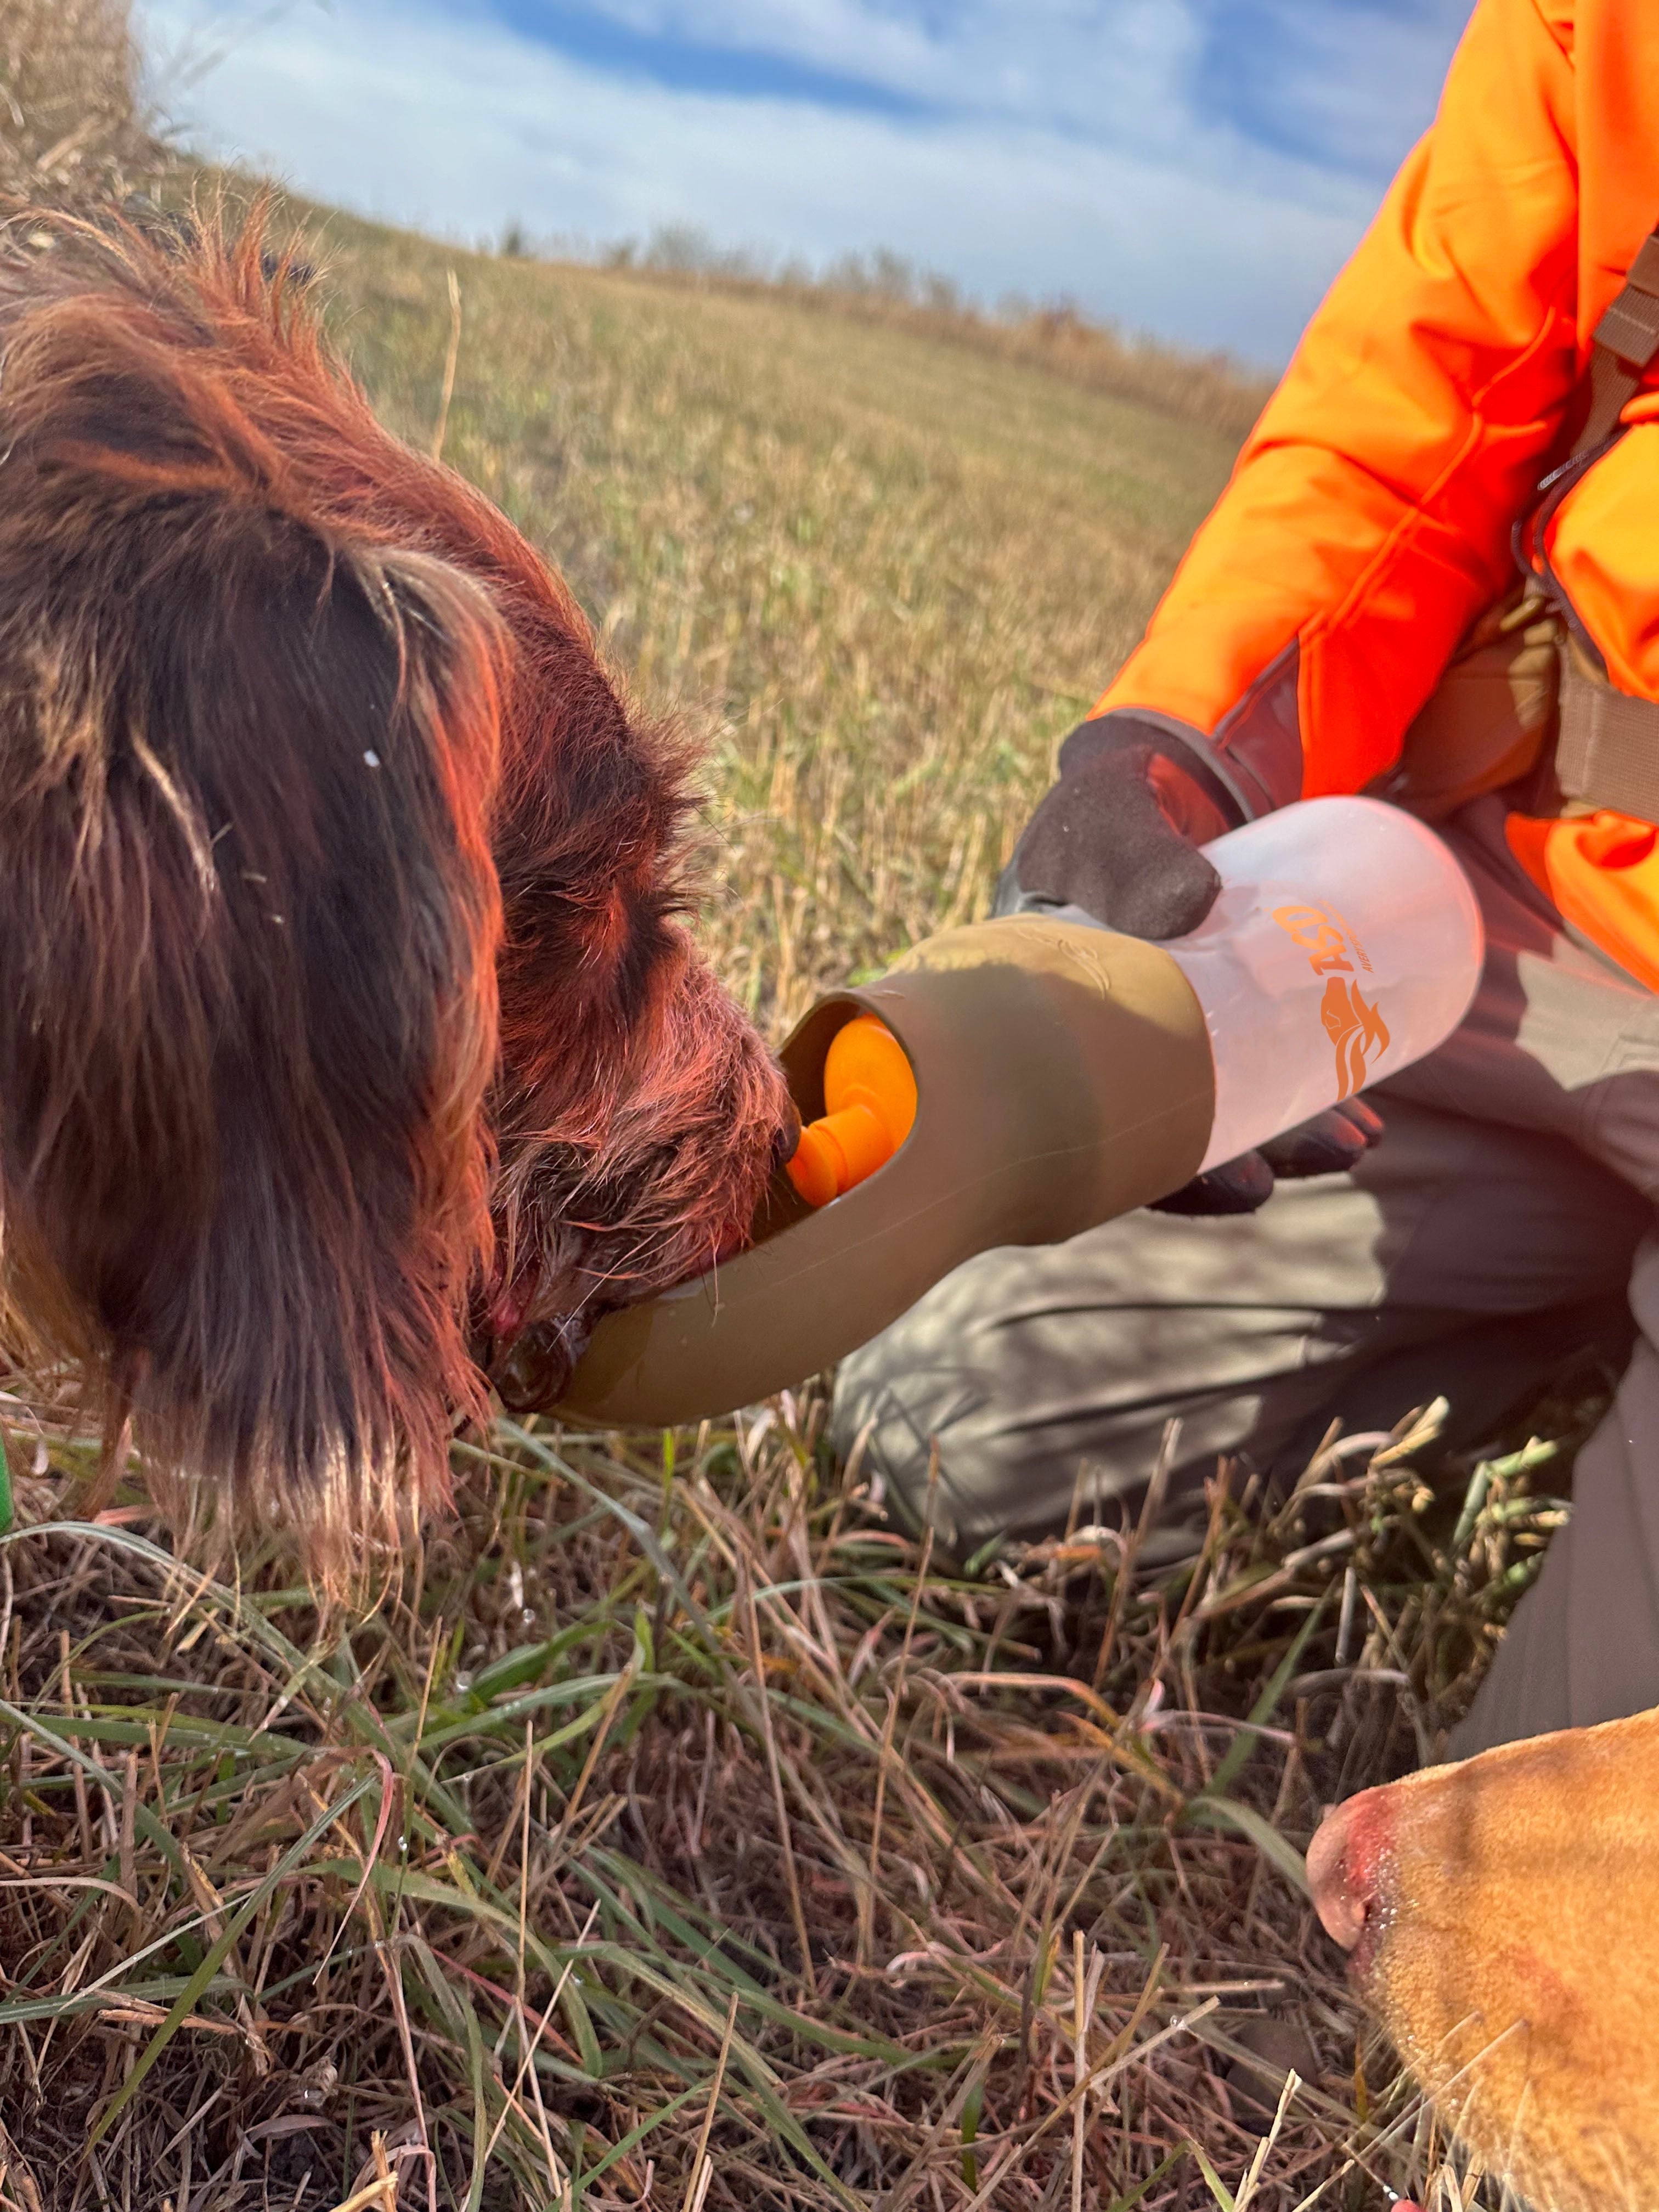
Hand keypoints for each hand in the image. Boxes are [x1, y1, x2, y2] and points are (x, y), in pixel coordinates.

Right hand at [997, 713, 1384, 1215]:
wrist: (1145, 775)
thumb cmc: (1105, 805)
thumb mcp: (1103, 820)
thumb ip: (1130, 853)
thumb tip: (1187, 905)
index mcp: (1049, 1034)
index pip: (1100, 1133)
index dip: (1173, 1176)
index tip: (1248, 1182)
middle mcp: (1102, 1054)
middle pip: (1173, 1138)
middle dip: (1260, 1157)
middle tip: (1340, 1150)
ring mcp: (1163, 1035)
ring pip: (1221, 1109)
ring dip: (1293, 1133)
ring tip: (1363, 1137)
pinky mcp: (1216, 1011)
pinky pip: (1257, 1066)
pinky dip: (1304, 1086)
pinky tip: (1361, 1102)